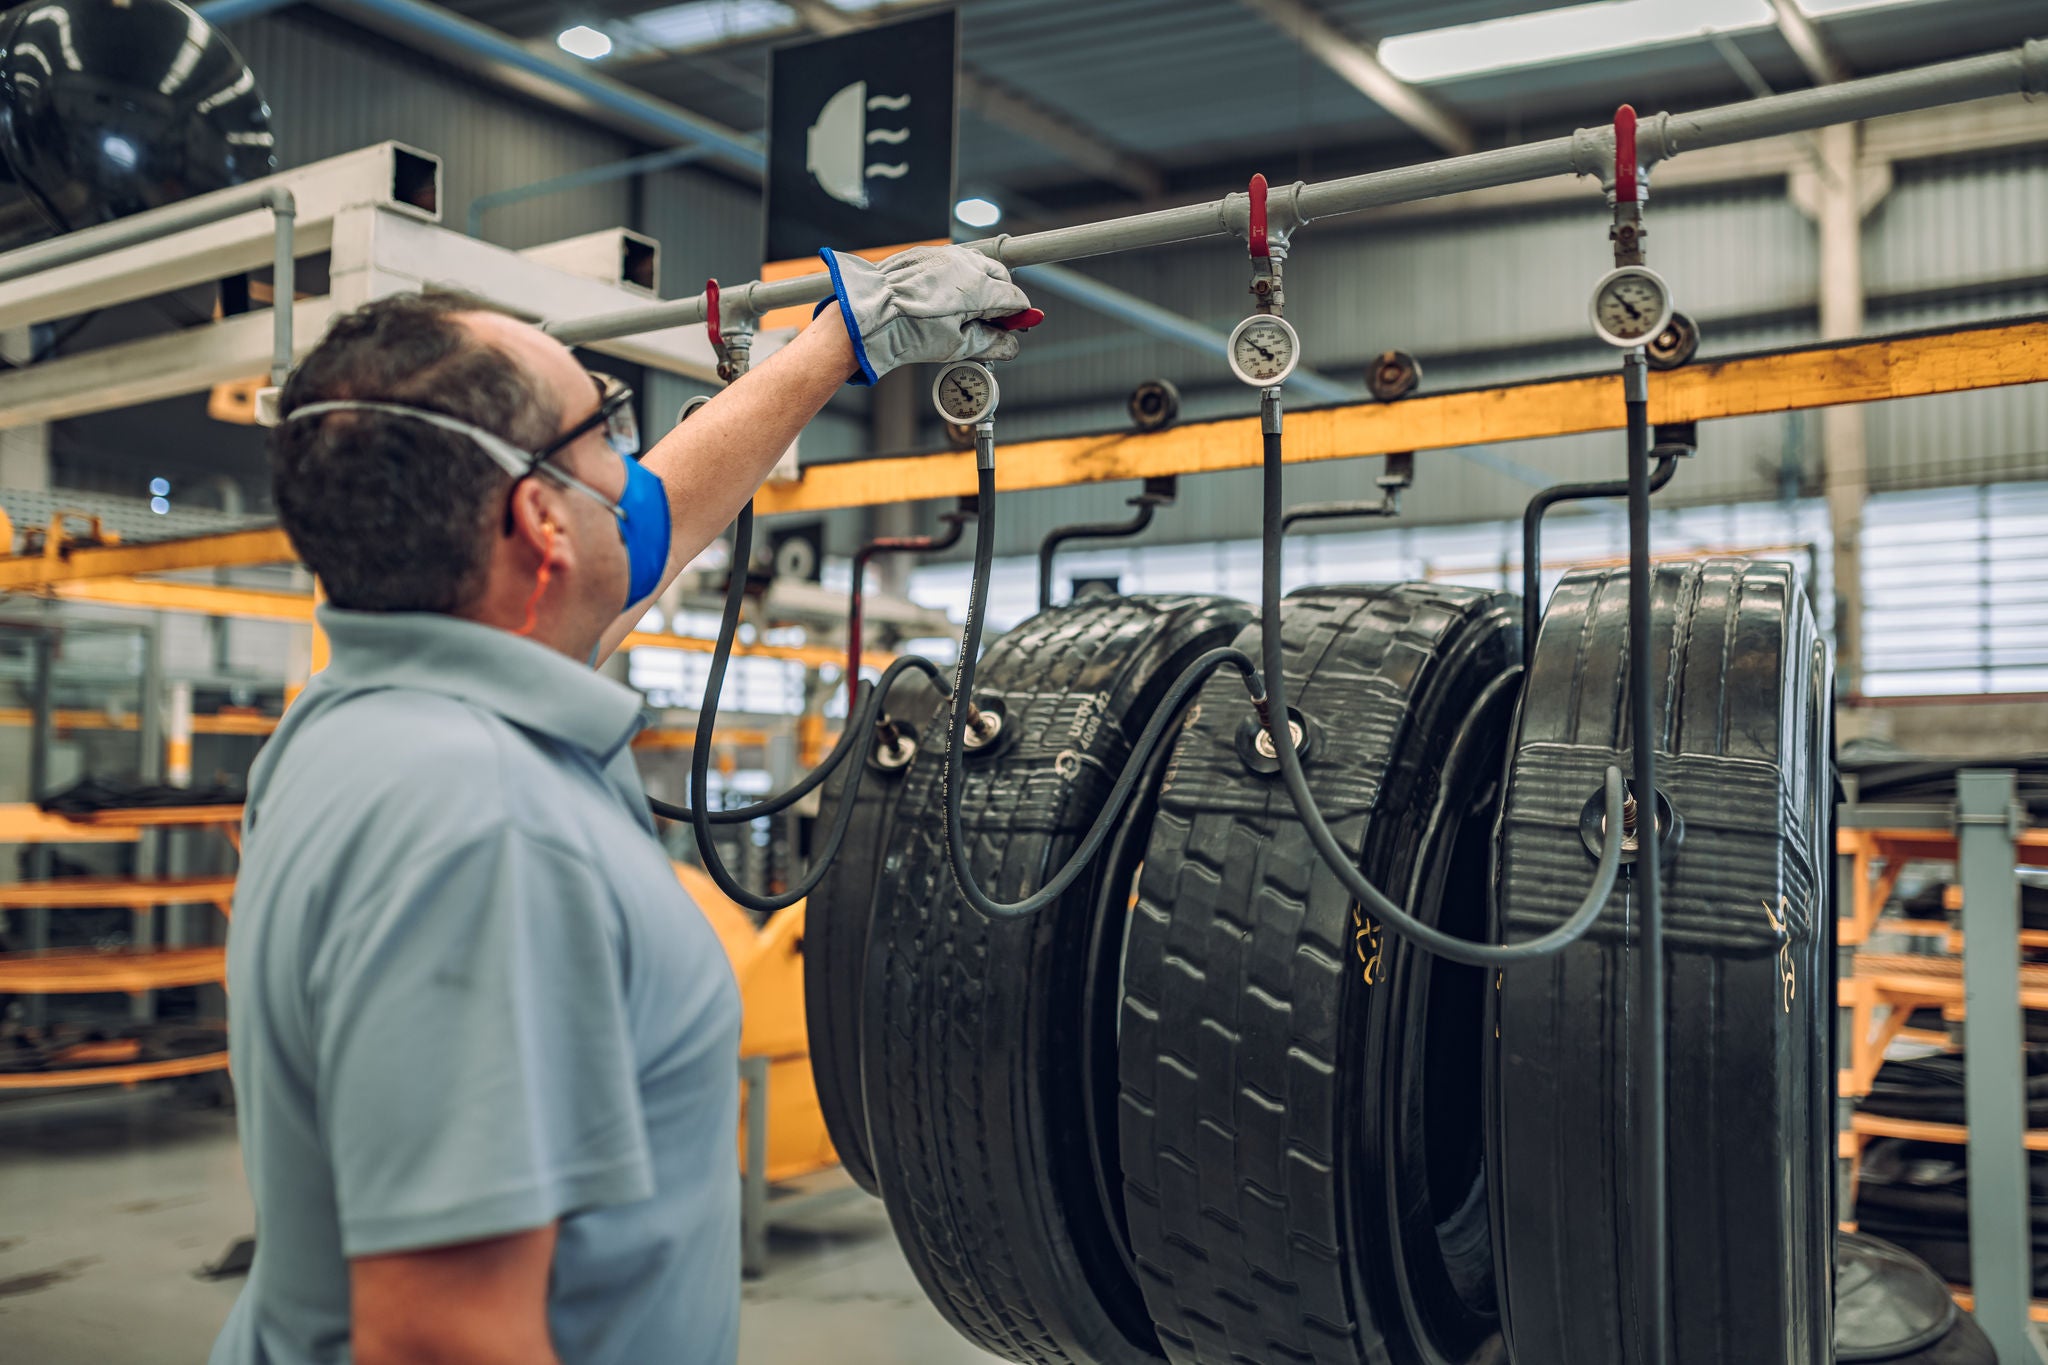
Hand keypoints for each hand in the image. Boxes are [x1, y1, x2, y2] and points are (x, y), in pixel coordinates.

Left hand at [818, 245, 1031, 384]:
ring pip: (980, 265)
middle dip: (1004, 297)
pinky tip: (948, 297)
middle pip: (1002, 277)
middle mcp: (968, 265)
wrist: (870, 312)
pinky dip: (962, 276)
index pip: (1015, 298)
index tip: (1016, 327)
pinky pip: (956, 261)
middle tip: (994, 320)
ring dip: (984, 283)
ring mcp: (948, 256)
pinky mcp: (929, 253)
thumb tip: (1011, 345)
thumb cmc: (910, 331)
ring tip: (970, 309)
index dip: (1019, 316)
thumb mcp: (955, 346)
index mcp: (980, 289)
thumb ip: (990, 343)